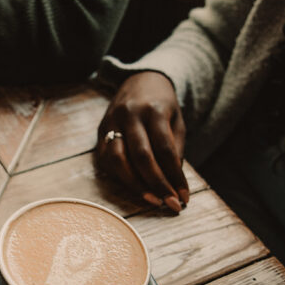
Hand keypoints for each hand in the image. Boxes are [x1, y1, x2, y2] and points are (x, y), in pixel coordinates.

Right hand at [96, 71, 188, 212]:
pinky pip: (107, 160)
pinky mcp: (100, 131)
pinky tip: (135, 188)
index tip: (184, 197)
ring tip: (152, 200)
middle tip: (170, 204)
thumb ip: (176, 148)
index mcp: (154, 110)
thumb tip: (175, 183)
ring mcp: (111, 122)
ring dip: (135, 185)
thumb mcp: (177, 120)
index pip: (165, 149)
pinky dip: (120, 177)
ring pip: (118, 160)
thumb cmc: (162, 105)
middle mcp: (130, 115)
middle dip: (157, 184)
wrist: (139, 80)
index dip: (175, 176)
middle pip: (142, 156)